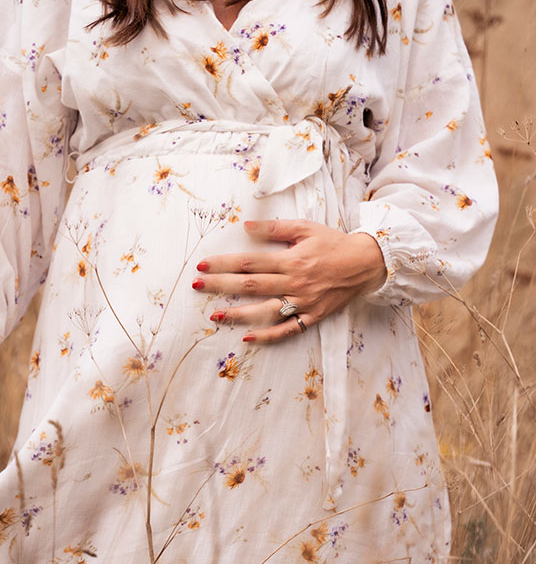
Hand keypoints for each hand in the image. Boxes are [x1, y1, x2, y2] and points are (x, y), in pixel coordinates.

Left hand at [192, 219, 386, 343]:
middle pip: (251, 286)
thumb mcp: (306, 228)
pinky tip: (248, 337)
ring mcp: (304, 302)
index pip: (250, 262)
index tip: (203, 265)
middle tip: (197, 287)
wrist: (366, 263)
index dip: (224, 264)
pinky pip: (288, 330)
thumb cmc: (333, 243)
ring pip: (266, 311)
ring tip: (215, 316)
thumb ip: (275, 228)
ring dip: (239, 314)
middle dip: (221, 286)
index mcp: (291, 260)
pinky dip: (268, 335)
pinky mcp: (312, 316)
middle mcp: (295, 283)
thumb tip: (246, 226)